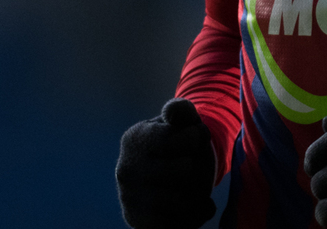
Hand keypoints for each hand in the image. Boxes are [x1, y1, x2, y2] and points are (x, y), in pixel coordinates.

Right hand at [116, 98, 217, 228]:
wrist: (159, 183)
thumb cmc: (175, 145)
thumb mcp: (179, 123)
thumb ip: (180, 110)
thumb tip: (174, 111)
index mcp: (134, 139)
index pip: (181, 138)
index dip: (196, 137)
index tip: (193, 138)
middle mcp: (126, 171)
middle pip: (185, 170)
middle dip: (198, 166)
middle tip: (191, 164)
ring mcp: (132, 200)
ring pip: (186, 199)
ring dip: (200, 191)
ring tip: (193, 183)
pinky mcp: (142, 224)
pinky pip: (184, 223)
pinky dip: (198, 213)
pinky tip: (194, 204)